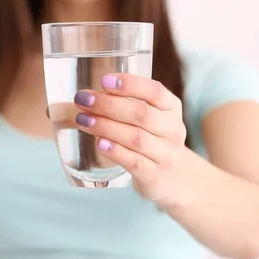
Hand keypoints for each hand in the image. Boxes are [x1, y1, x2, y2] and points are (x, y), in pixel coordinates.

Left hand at [73, 73, 186, 204]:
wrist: (175, 177)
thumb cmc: (153, 138)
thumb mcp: (150, 116)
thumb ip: (125, 103)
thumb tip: (86, 95)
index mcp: (171, 107)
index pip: (155, 91)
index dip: (130, 84)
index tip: (104, 81)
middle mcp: (172, 129)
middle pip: (142, 114)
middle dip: (109, 105)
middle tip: (83, 99)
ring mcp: (166, 154)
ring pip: (136, 138)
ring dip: (106, 127)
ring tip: (83, 120)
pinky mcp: (155, 175)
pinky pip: (135, 162)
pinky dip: (116, 151)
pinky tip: (99, 143)